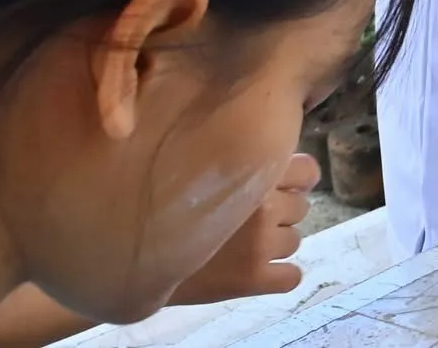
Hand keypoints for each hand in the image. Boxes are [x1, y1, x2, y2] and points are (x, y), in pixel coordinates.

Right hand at [169, 152, 320, 305]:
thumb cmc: (162, 207)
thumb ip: (239, 163)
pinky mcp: (253, 280)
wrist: (130, 256)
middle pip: (300, 208)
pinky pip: (291, 276)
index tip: (281, 188)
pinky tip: (255, 272)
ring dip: (276, 244)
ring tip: (241, 246)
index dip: (296, 180)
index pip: (308, 171)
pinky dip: (279, 276)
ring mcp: (260, 245)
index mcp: (252, 174)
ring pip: (294, 241)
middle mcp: (262, 207)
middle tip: (248, 221)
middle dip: (281, 213)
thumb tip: (277, 157)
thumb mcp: (200, 170)